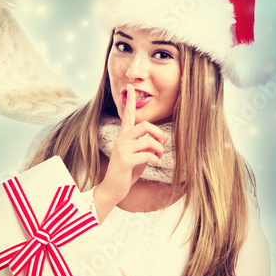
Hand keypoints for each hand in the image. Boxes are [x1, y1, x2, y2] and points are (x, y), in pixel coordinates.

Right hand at [98, 83, 168, 205]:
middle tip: (163, 143)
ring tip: (158, 157)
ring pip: (148, 141)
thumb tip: (161, 141)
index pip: (127, 114)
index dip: (130, 100)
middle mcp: (121, 139)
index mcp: (123, 135)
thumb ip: (147, 145)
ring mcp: (122, 149)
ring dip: (159, 149)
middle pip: (144, 125)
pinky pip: (147, 155)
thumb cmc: (127, 171)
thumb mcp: (138, 155)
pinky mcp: (125, 160)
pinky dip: (155, 160)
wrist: (113, 188)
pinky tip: (153, 164)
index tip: (130, 86)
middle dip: (158, 133)